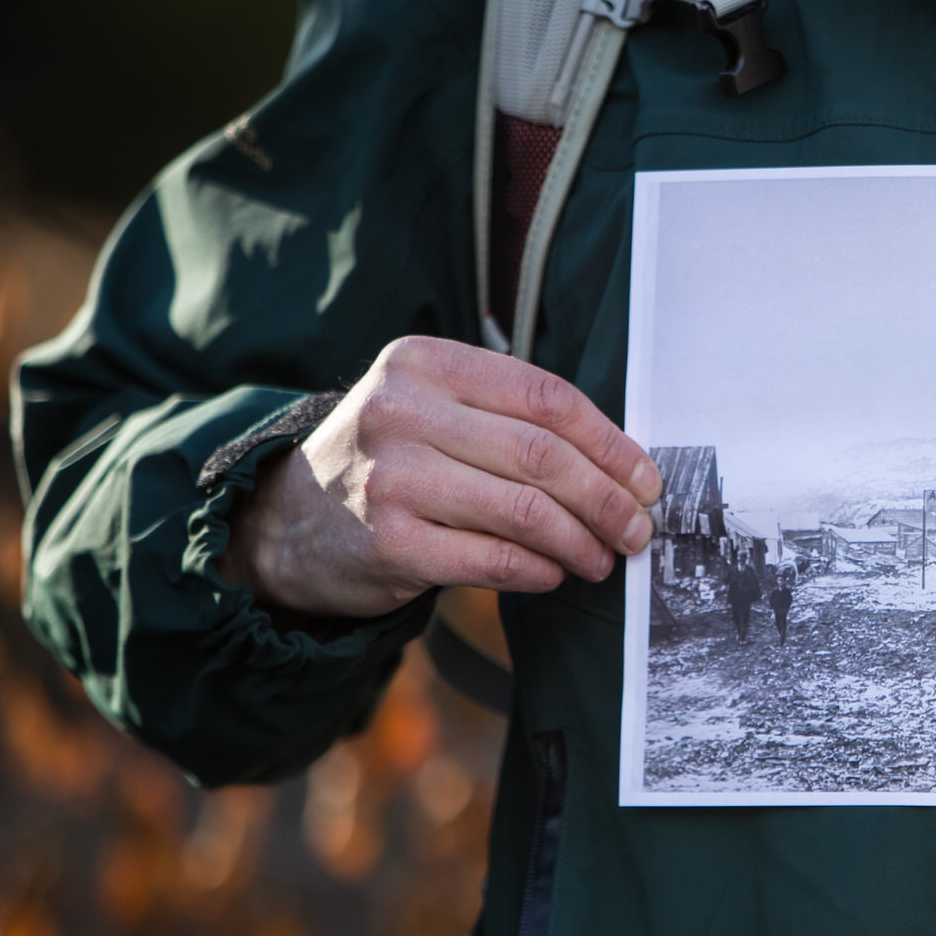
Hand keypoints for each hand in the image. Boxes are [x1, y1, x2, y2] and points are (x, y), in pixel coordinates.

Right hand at [219, 337, 662, 618]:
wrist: (288, 520)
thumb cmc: (390, 462)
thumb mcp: (433, 410)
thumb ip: (510, 419)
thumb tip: (622, 465)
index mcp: (425, 363)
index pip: (545, 397)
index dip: (610, 443)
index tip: (647, 480)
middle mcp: (402, 411)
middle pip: (542, 455)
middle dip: (606, 499)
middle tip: (637, 529)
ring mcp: (390, 477)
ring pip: (524, 510)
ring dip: (580, 541)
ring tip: (602, 558)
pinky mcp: (387, 541)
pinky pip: (491, 558)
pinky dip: (538, 569)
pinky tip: (554, 572)